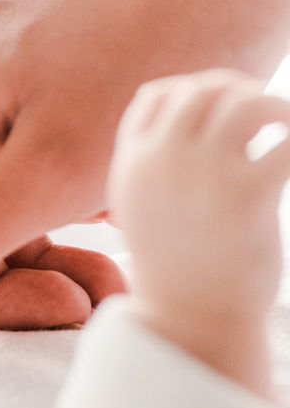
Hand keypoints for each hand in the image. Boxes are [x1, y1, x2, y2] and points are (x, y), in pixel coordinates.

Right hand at [110, 68, 289, 323]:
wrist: (191, 318)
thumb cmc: (175, 266)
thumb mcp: (144, 211)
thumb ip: (154, 167)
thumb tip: (185, 126)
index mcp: (133, 166)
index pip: (155, 96)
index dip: (191, 90)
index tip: (219, 107)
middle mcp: (162, 162)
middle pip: (201, 91)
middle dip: (236, 91)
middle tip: (263, 115)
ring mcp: (204, 175)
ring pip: (244, 103)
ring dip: (274, 107)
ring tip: (287, 126)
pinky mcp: (248, 193)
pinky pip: (288, 141)